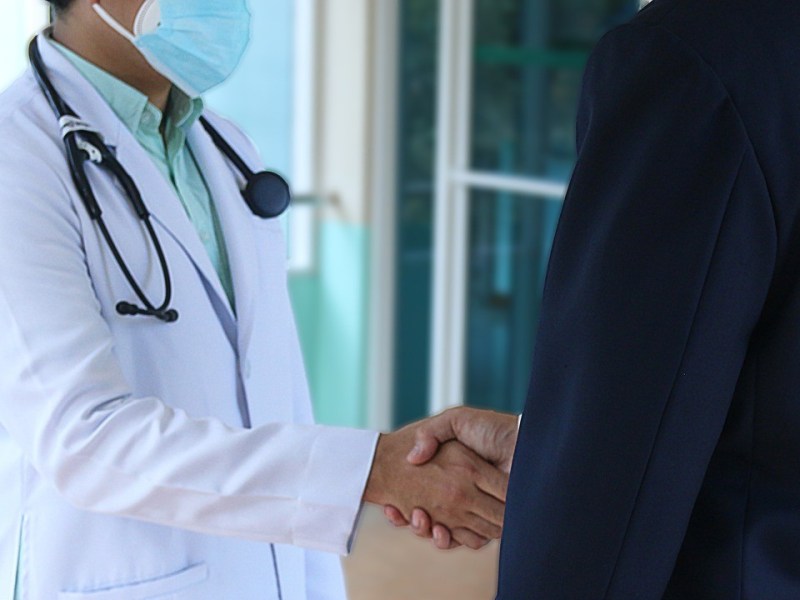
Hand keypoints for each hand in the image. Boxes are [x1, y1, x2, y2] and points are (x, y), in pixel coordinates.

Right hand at [383, 407, 517, 548]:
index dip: (403, 502)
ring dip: (423, 529)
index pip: (422, 493)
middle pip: (428, 517)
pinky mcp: (489, 524)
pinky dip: (447, 540)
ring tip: (416, 517)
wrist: (524, 441)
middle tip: (396, 512)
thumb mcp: (456, 421)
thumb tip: (413, 458)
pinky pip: (466, 539)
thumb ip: (432, 433)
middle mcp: (462, 495)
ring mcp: (475, 510)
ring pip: (442, 531)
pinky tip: (436, 529)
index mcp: (454, 474)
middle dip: (410, 519)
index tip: (389, 502)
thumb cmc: (492, 429)